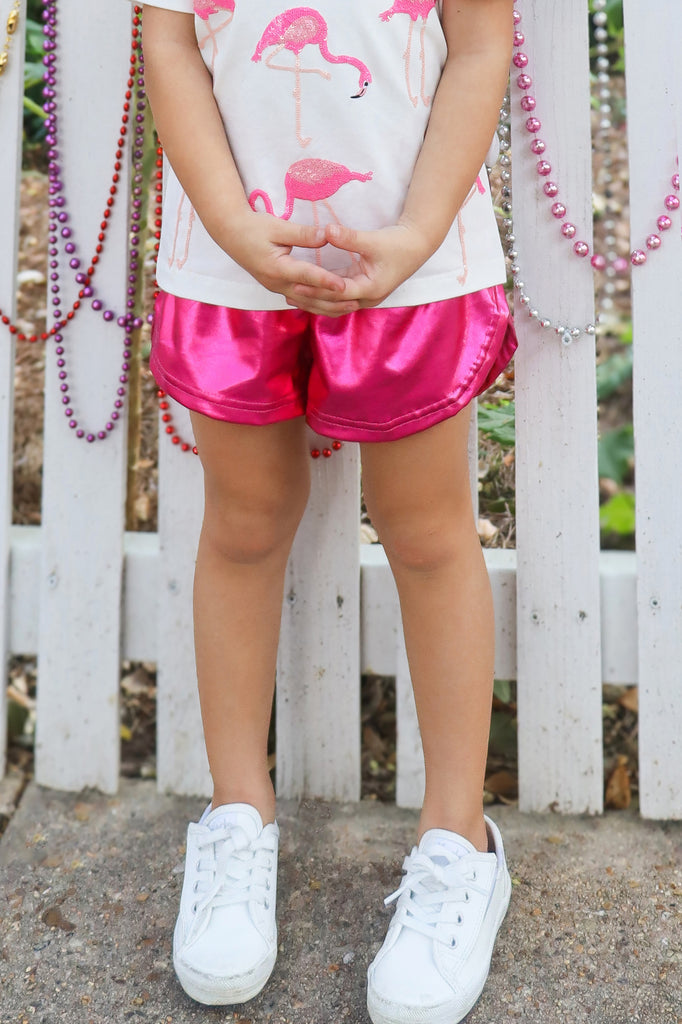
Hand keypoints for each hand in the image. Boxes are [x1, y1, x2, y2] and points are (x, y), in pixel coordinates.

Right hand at [216, 208, 360, 315]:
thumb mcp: (277, 226)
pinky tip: (332, 305)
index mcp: (276, 267)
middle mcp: (277, 283)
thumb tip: (326, 235)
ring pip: (306, 302)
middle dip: (333, 300)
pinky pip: (301, 300)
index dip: (327, 281)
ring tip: (349, 307)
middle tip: (356, 301)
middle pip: (309, 296)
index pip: (307, 276)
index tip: (344, 285)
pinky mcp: (278, 287)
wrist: (231, 235)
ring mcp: (277, 288)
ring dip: (328, 306)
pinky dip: (317, 304)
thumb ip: (303, 234)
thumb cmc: (253, 227)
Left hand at [289, 220, 433, 310]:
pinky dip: (323, 296)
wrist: (416, 246)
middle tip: (287, 294)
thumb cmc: (397, 243)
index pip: (337, 292)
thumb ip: (349, 238)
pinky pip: (338, 298)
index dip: (316, 288)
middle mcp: (367, 298)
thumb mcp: (372, 240)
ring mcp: (364, 296)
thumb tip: (326, 230)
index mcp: (370, 289)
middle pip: (333, 304)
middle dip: (311, 300)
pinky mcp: (361, 290)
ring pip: (335, 305)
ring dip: (314, 301)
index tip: (296, 282)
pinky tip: (306, 290)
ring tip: (291, 296)